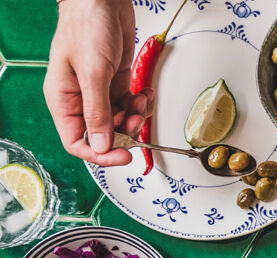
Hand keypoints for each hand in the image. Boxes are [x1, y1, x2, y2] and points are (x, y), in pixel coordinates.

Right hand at [45, 0, 148, 165]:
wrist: (101, 0)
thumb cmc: (87, 26)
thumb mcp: (93, 72)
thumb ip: (97, 111)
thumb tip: (101, 145)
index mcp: (64, 100)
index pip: (77, 142)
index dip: (100, 154)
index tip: (123, 155)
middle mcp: (81, 99)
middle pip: (103, 135)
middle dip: (124, 132)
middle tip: (137, 119)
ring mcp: (100, 92)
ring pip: (120, 121)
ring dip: (136, 117)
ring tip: (141, 101)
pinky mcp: (117, 83)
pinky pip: (131, 106)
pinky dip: (142, 104)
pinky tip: (145, 93)